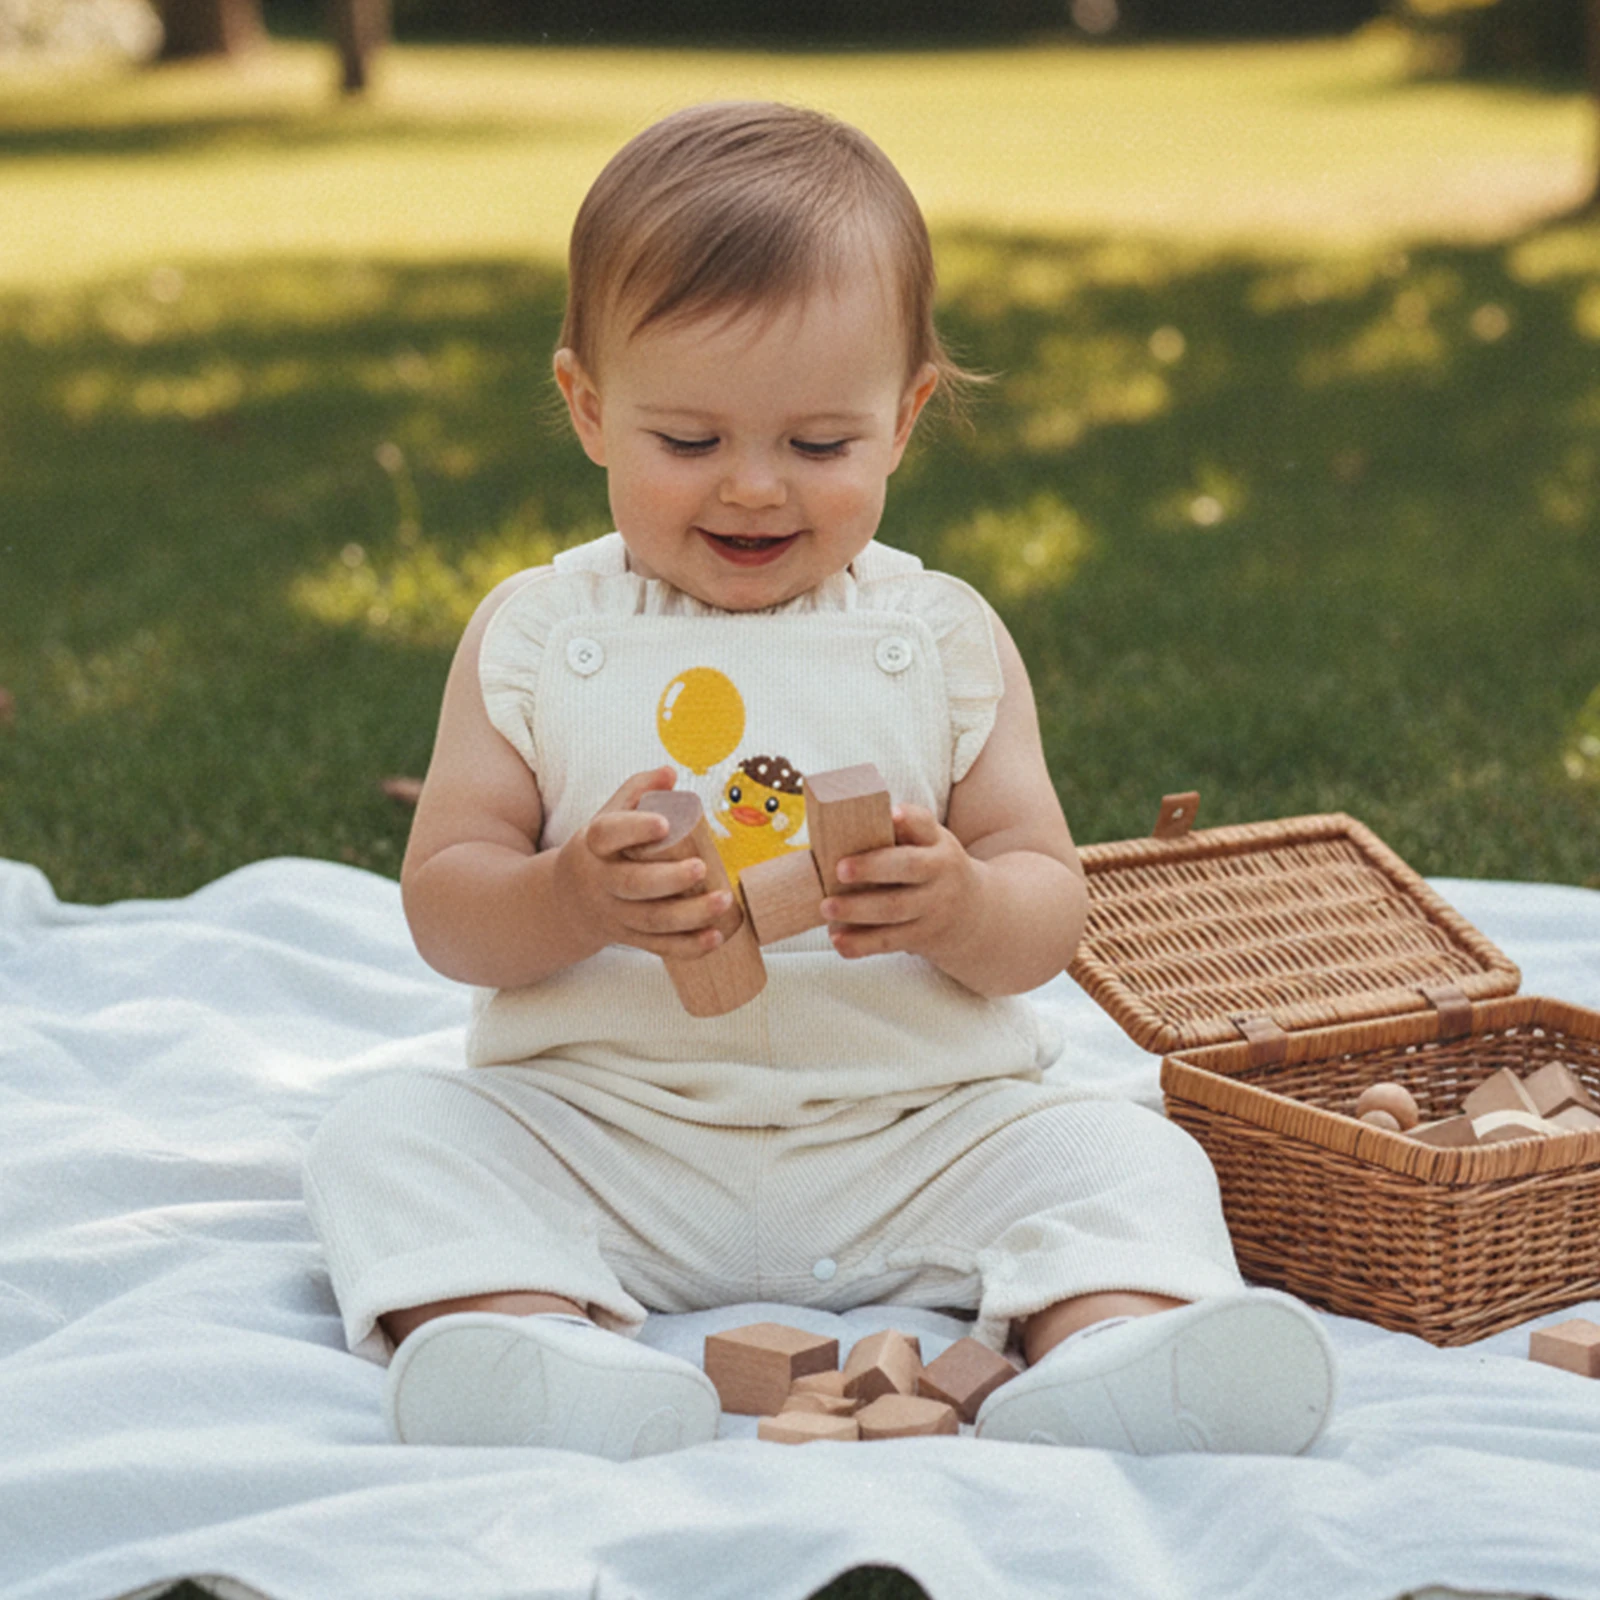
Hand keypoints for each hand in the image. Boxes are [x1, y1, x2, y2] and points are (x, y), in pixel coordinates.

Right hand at [555, 768, 732, 959]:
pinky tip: (716, 937)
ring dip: (689, 915)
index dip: (635, 829)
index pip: (608, 834)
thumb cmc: (602, 850)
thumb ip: (638, 791)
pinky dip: (689, 947)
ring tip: (723, 900)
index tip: (665, 824)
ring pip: (650, 920)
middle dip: (669, 879)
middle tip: (702, 868)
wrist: (569, 899)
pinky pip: (659, 946)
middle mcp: (602, 881)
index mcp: (595, 845)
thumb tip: (670, 773)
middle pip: (632, 884)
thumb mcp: (608, 816)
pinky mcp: (630, 937)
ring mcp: (615, 913)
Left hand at [820, 803, 980, 963]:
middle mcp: (940, 873)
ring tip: (827, 907)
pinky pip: (890, 941)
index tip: (892, 816)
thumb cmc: (933, 868)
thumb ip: (900, 833)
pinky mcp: (923, 937)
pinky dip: (862, 943)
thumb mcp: (930, 845)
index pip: (925, 825)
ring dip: (858, 909)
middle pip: (908, 867)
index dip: (909, 820)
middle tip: (839, 870)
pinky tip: (838, 940)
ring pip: (895, 909)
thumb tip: (844, 823)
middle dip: (873, 868)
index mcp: (938, 844)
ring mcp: (934, 908)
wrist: (976, 915)